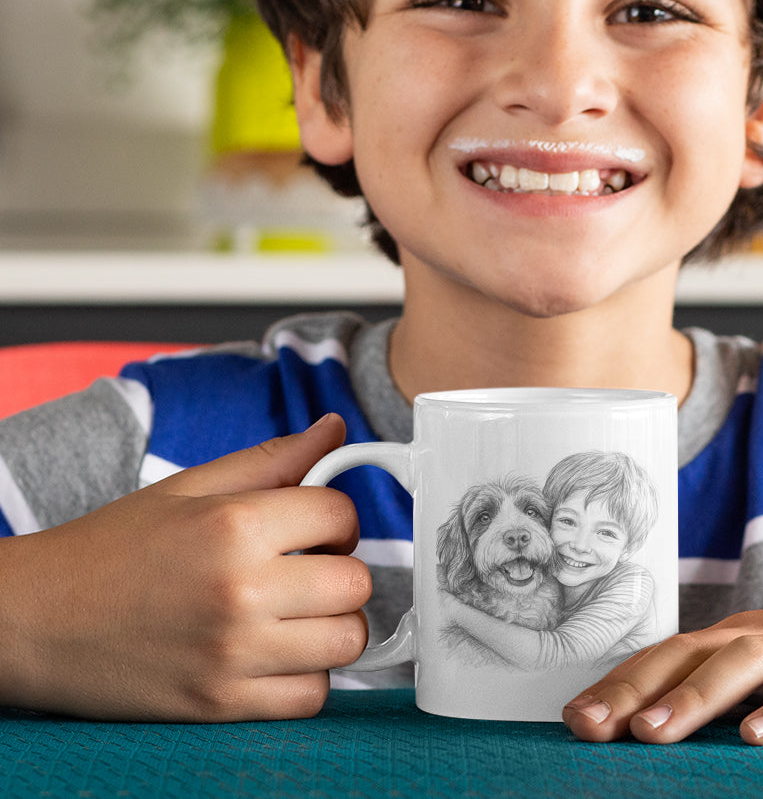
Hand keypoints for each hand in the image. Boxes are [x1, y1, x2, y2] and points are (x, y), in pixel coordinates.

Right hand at [0, 413, 370, 721]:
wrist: (36, 621)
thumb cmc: (112, 549)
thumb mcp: (190, 487)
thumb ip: (273, 459)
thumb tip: (334, 428)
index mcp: (235, 525)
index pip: (341, 515)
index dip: (336, 518)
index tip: (317, 528)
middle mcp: (241, 589)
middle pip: (356, 583)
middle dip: (341, 571)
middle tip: (308, 569)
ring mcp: (233, 653)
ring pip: (345, 642)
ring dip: (332, 625)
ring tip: (297, 612)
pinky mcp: (221, 705)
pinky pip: (311, 698)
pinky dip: (307, 678)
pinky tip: (279, 654)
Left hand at [563, 559, 762, 744]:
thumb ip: (746, 686)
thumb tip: (683, 720)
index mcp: (747, 635)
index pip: (670, 655)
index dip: (619, 683)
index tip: (572, 717)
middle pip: (689, 653)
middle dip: (631, 689)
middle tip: (582, 726)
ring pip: (745, 664)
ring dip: (693, 698)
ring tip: (649, 734)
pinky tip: (757, 738)